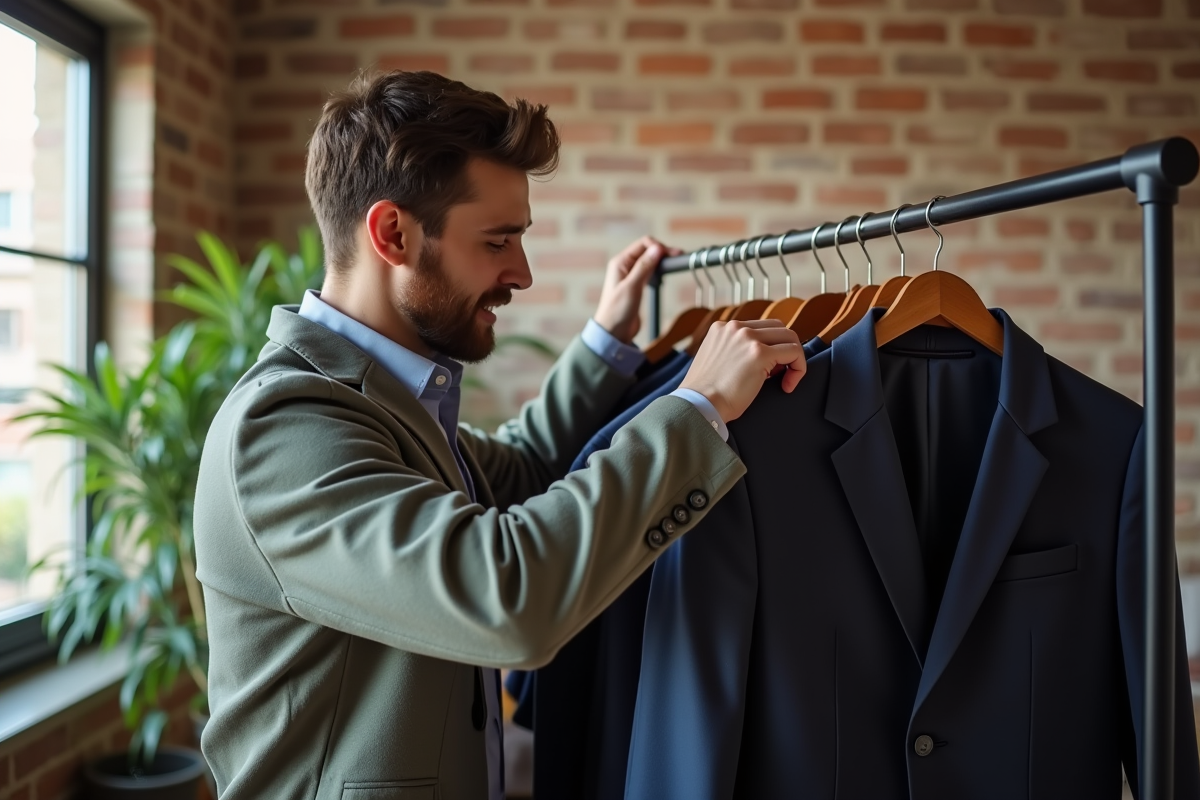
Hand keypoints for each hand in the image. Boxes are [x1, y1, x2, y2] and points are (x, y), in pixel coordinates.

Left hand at [593, 236, 681, 343]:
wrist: (613, 332)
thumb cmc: (617, 311)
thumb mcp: (632, 287)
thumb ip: (644, 267)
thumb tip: (657, 248)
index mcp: (620, 262)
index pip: (643, 244)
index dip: (658, 247)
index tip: (672, 255)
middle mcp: (625, 266)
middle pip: (647, 250)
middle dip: (662, 252)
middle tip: (678, 257)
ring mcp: (631, 276)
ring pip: (650, 261)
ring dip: (661, 261)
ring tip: (674, 264)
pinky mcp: (637, 286)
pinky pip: (649, 272)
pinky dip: (658, 270)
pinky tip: (666, 273)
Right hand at [679, 320, 805, 422]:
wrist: (699, 405)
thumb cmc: (707, 394)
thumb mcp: (716, 362)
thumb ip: (735, 352)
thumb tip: (766, 359)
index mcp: (722, 328)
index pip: (761, 327)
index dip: (771, 347)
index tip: (769, 370)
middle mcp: (735, 328)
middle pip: (779, 328)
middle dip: (785, 350)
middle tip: (779, 374)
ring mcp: (748, 338)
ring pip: (790, 337)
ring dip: (794, 359)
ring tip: (785, 381)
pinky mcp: (760, 353)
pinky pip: (795, 352)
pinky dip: (798, 369)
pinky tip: (788, 386)